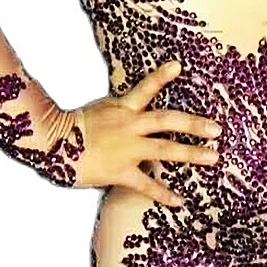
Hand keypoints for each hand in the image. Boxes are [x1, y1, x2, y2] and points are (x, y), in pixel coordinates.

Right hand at [71, 59, 221, 206]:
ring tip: (213, 156)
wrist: (50, 143)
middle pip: (168, 120)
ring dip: (191, 153)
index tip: (179, 66)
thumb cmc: (71, 128)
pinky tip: (180, 200)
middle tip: (217, 128)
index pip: (146, 88)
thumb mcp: (100, 111)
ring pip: (165, 149)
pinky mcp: (120, 171)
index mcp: (122, 108)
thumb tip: (136, 115)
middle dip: (194, 124)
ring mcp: (127, 148)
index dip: (162, 76)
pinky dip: (164, 193)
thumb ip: (120, 113)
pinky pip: (146, 184)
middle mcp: (129, 125)